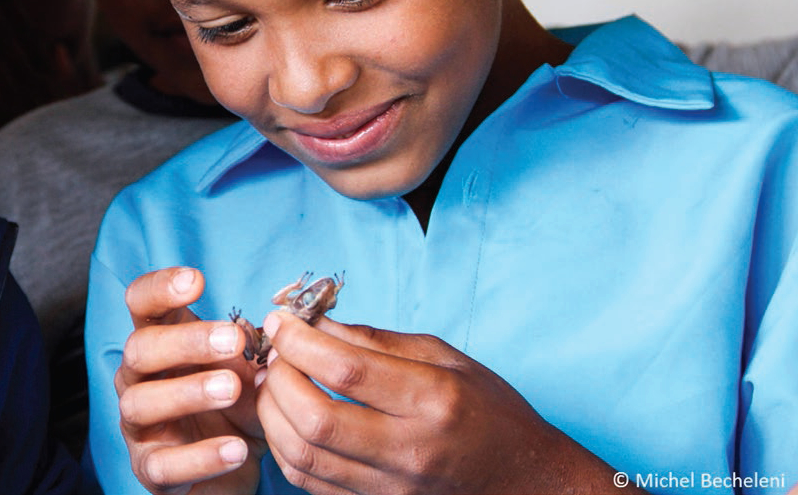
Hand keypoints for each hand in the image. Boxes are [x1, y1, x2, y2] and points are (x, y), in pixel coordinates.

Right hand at [116, 267, 267, 493]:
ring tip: (232, 388)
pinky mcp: (150, 469)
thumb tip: (275, 332)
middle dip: (185, 341)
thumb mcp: (250, 370)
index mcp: (159, 341)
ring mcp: (138, 425)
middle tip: (232, 339)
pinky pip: (164, 465)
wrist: (235, 464)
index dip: (160, 287)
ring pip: (141, 403)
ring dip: (188, 392)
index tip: (196, 280)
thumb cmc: (235, 404)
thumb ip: (253, 352)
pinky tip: (236, 449)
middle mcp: (138, 379)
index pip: (141, 303)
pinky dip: (200, 457)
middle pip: (139, 349)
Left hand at [256, 314, 644, 494]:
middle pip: (316, 418)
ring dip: (272, 415)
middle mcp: (409, 449)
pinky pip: (311, 483)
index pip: (346, 369)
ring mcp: (391, 487)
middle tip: (275, 352)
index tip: (281, 321)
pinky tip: (288, 420)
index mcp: (432, 400)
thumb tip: (316, 322)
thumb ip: (376, 341)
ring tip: (274, 383)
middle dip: (280, 378)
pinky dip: (287, 449)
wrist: (525, 480)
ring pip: (303, 457)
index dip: (300, 341)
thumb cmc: (489, 411)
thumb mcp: (445, 358)